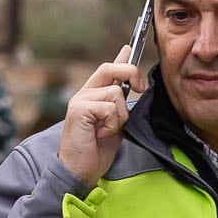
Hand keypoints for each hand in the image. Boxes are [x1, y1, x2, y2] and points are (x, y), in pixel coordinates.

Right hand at [53, 53, 146, 188]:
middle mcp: (84, 93)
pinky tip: (100, 135)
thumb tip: (131, 91)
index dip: (121, 58)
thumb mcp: (115, 126)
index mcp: (92, 95)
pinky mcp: (79, 110)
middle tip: (138, 88)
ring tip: (107, 131)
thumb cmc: (95, 151)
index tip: (130, 46)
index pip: (107, 70)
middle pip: (110, 69)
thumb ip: (121, 108)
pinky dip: (112, 124)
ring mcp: (80, 100)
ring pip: (115, 94)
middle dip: (130, 74)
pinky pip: (109, 108)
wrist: (79, 171)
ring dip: (120, 116)